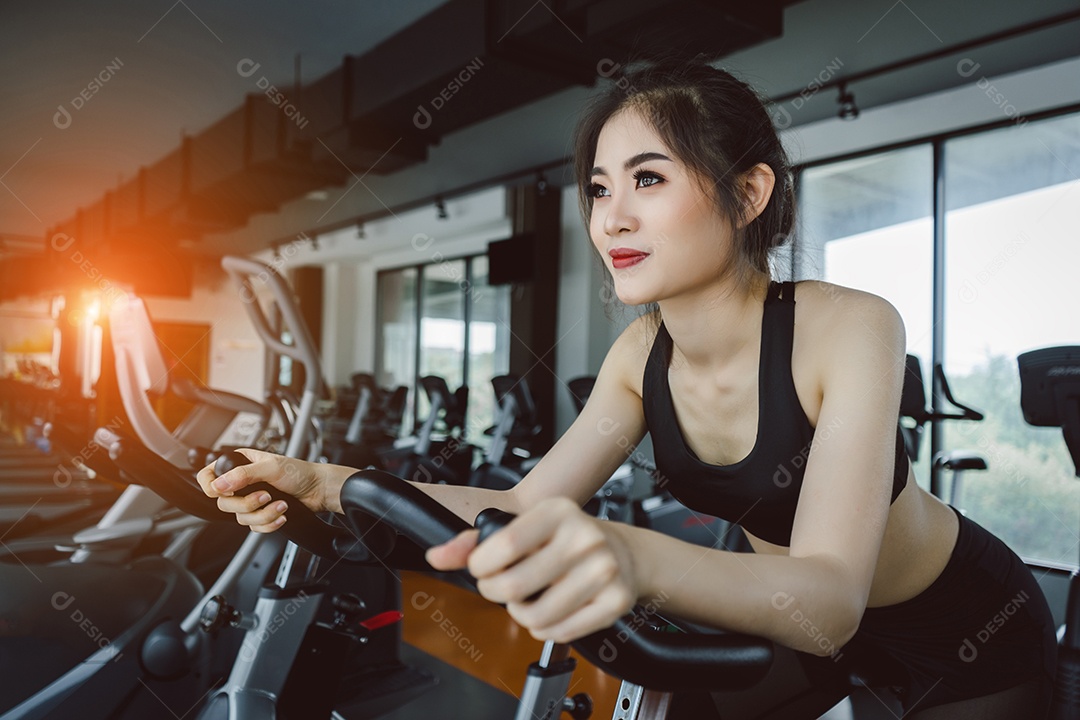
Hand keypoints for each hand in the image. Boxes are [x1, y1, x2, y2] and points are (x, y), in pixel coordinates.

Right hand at [196, 449, 335, 531]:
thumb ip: (243, 474)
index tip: (224, 492)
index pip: (208, 476)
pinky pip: (254, 527)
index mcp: (239, 464)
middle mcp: (241, 482)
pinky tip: (281, 513)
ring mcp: (250, 499)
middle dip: (247, 504)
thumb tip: (219, 484)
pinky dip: (269, 523)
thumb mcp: (271, 467)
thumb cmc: (299, 472)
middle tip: (266, 495)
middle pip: (224, 503)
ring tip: (280, 504)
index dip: (211, 486)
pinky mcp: (260, 514)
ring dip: (263, 514)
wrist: (318, 490)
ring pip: (240, 518)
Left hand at [427, 497, 640, 642]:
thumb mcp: (524, 527)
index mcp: (558, 512)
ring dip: (520, 614)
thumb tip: (436, 556)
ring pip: (535, 616)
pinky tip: (551, 612)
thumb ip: (474, 542)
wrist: (625, 553)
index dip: (481, 566)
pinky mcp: (615, 601)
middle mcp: (584, 537)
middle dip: (495, 593)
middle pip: (514, 586)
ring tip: (528, 600)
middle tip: (500, 588)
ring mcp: (603, 570)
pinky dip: (545, 629)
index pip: (505, 545)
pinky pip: (560, 633)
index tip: (481, 568)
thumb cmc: (565, 540)